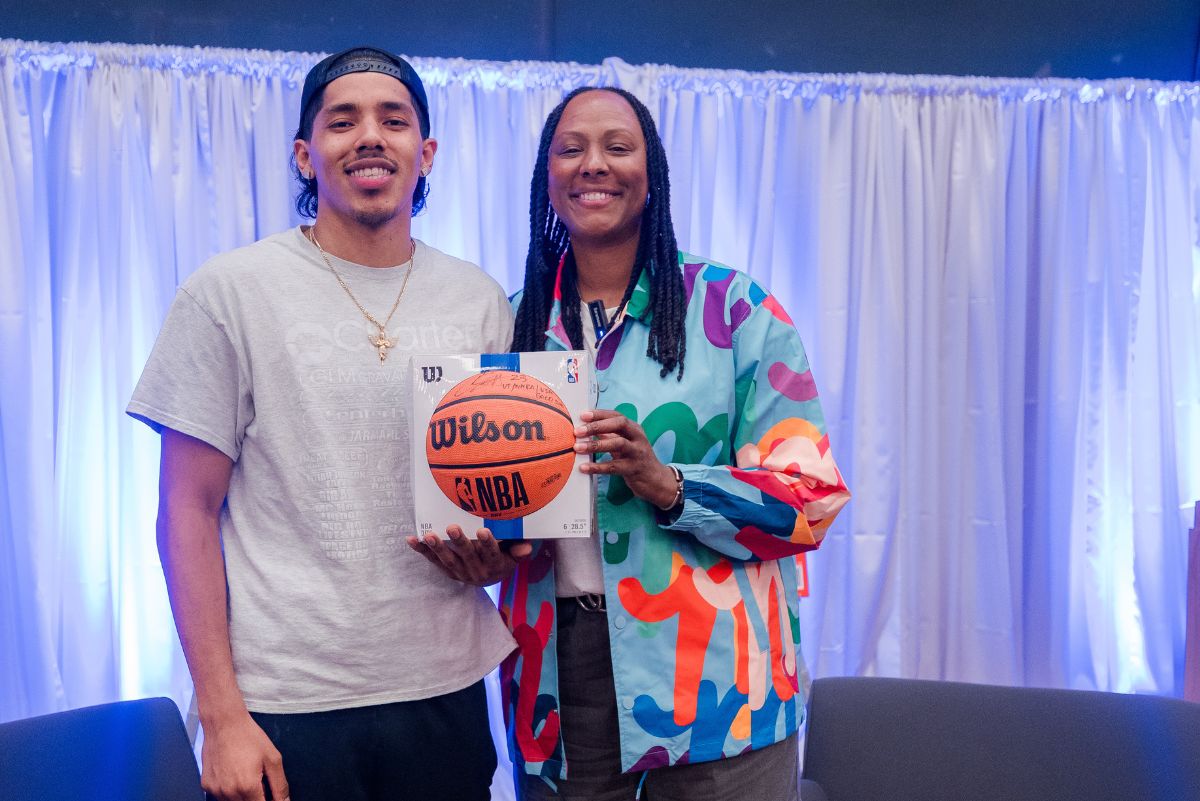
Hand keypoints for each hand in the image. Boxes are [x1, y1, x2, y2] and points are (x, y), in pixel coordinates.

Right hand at [199, 712, 287, 800]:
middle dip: (257, 798)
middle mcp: (229, 793)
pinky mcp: (206, 785)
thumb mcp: (272, 758)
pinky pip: (221, 796)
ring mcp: (215, 790)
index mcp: (248, 786)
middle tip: (261, 782)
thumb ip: (280, 785)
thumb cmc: (249, 737)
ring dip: (243, 797)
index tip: (271, 796)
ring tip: (247, 775)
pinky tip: (235, 774)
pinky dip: (230, 791)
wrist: (223, 723)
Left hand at [406, 526, 532, 585]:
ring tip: (429, 535)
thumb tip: (527, 546)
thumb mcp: (514, 557)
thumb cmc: (503, 559)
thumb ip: (519, 551)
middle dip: (460, 542)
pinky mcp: (447, 571)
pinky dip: (422, 551)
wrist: (489, 579)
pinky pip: (433, 561)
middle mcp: (477, 571)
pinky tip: (411, 540)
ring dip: (438, 548)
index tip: (483, 530)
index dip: (488, 543)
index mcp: (495, 565)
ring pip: (448, 561)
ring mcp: (460, 572)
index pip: (492, 554)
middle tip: (452, 527)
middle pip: (468, 556)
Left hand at [574, 409, 677, 508]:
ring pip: (617, 444)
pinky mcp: (635, 469)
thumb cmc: (636, 459)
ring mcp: (638, 453)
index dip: (600, 414)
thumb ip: (609, 435)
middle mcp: (638, 438)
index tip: (583, 415)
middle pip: (619, 425)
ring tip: (578, 448)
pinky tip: (584, 468)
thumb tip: (587, 428)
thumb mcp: (625, 444)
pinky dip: (598, 467)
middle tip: (578, 431)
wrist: (656, 480)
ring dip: (596, 445)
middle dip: (597, 426)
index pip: (617, 416)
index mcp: (634, 429)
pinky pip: (614, 467)